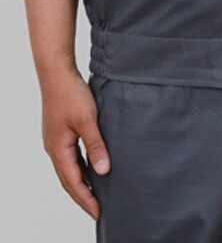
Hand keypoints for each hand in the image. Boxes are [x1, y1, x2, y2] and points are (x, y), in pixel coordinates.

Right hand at [40, 67, 110, 220]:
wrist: (57, 73)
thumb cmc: (70, 93)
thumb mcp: (87, 120)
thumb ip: (95, 145)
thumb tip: (103, 170)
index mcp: (59, 149)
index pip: (73, 182)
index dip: (86, 199)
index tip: (98, 212)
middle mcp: (54, 148)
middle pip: (69, 179)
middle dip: (82, 196)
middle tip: (98, 210)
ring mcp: (56, 140)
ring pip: (69, 168)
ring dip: (81, 182)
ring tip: (96, 194)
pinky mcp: (60, 131)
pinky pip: (70, 156)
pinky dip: (80, 166)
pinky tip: (91, 166)